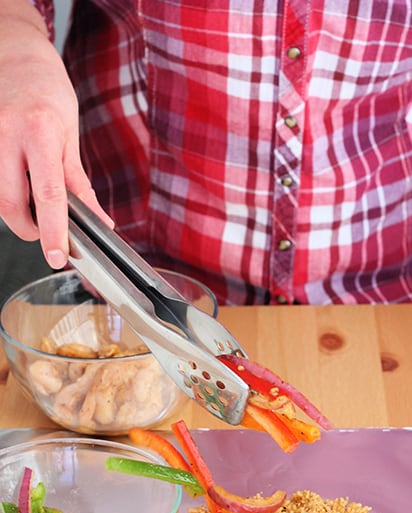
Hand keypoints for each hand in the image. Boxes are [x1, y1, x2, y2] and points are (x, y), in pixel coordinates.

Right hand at [0, 15, 112, 269]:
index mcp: (40, 132)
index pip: (49, 196)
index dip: (53, 232)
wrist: (13, 53)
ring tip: (31, 198)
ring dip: (15, 212)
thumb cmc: (47, 91)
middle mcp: (5, 133)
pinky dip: (3, 192)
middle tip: (45, 230)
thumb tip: (100, 222)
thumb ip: (79, 183)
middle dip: (30, 229)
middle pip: (11, 205)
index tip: (58, 256)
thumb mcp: (71, 135)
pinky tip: (14, 181)